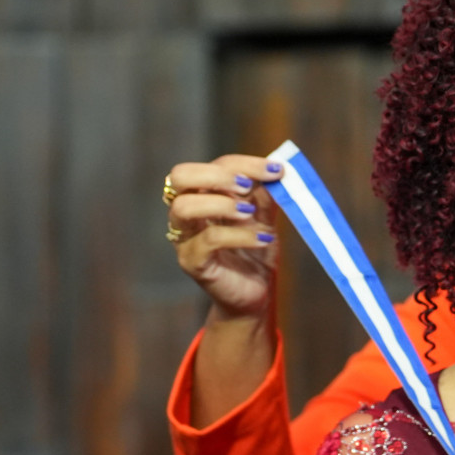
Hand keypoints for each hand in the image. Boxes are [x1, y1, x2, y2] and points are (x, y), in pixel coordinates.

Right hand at [165, 154, 286, 318]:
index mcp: (202, 194)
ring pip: (184, 207)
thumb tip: (274, 168)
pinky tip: (263, 238)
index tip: (275, 170)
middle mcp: (186, 213)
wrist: (257, 291)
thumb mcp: (264, 215)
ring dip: (221, 204)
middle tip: (247, 186)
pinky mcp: (192, 262)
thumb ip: (265, 193)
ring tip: (250, 212)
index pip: (212, 165)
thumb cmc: (256, 249)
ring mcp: (184, 238)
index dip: (242, 163)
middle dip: (217, 175)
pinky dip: (240, 235)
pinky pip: (209, 240)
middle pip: (179, 176)